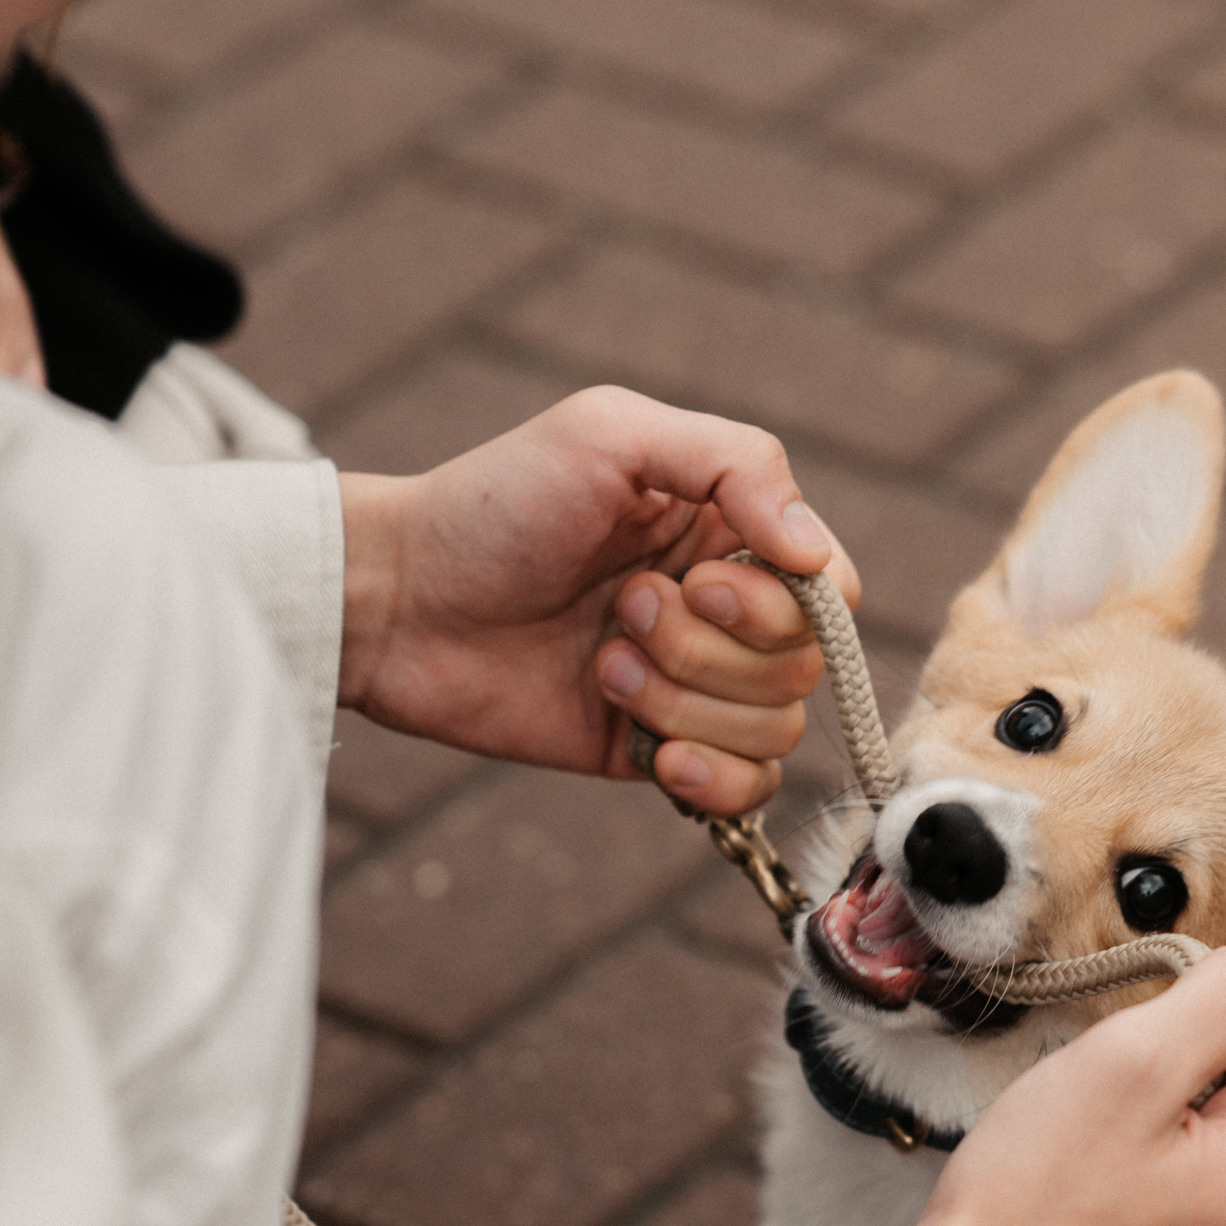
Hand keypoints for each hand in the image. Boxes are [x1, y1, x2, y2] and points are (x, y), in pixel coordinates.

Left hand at [336, 386, 857, 802]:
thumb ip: (736, 464)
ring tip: (601, 664)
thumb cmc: (494, 503)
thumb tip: (815, 555)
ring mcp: (691, 685)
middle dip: (709, 646)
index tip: (693, 578)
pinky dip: (708, 777)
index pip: (830, 588)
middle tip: (619, 608)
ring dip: (684, 700)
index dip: (780, 601)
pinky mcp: (652, 754)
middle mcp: (723, 610)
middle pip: (802, 663)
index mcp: (727, 528)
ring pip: (772, 728)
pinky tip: (646, 751)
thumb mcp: (611, 435)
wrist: (394, 601)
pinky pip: (743, 791)